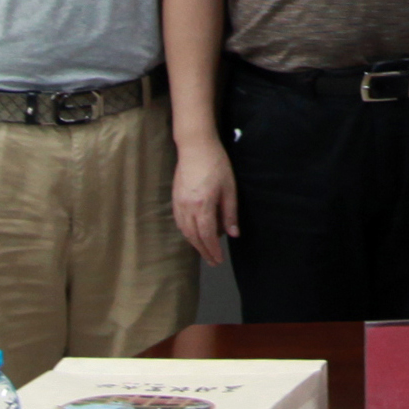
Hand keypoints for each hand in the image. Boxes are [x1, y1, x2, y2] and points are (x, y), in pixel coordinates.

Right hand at [170, 135, 242, 266]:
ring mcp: (179, 203)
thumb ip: (230, 213)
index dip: (213, 250)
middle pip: (194, 237)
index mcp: (203, 206)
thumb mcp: (229, 188)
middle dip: (204, 251)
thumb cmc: (217, 165)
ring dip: (194, 244)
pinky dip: (186, 232)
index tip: (218, 260)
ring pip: (184, 231)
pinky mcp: (175, 198)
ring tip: (205, 251)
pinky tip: (193, 234)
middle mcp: (187, 207)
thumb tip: (233, 234)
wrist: (195, 146)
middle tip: (213, 262)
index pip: (207, 235)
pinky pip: (179, 222)